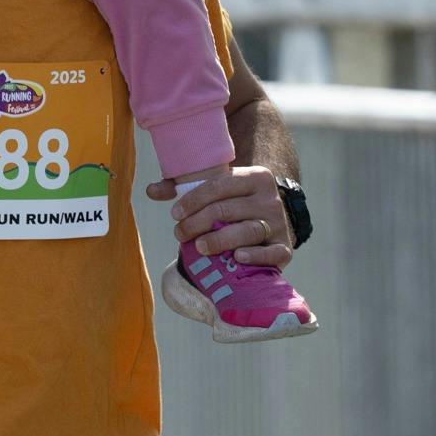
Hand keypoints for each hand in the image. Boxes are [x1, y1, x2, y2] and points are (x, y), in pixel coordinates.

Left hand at [147, 165, 293, 267]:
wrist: (271, 222)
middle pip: (229, 209)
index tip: (175, 214)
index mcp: (256, 177)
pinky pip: (272, 253)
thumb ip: (183, 188)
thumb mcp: (216, 191)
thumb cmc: (234, 205)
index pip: (220, 185)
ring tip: (199, 247)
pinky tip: (237, 257)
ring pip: (248, 231)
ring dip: (220, 240)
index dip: (193, 200)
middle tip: (179, 233)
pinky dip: (255, 255)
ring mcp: (278, 224)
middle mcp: (271, 198)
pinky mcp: (284, 248)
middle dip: (198, 223)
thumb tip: (151, 191)